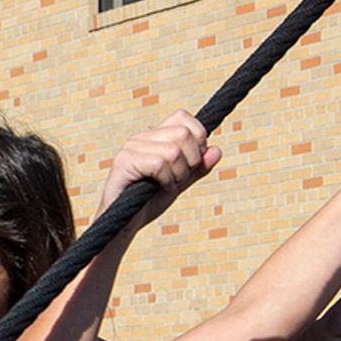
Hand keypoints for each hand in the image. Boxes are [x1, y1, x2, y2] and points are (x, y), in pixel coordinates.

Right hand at [103, 114, 217, 225]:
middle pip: (183, 134)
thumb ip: (198, 167)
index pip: (182, 117)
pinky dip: (167, 180)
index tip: (193, 161)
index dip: (197, 137)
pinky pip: (159, 163)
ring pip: (173, 150)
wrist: (126, 223)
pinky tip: (160, 187)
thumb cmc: (150, 202)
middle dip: (191, 161)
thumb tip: (217, 150)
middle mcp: (142, 137)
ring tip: (168, 185)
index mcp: (155, 136)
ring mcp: (131, 147)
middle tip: (179, 178)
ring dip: (178, 174)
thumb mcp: (180, 182)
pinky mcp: (124, 162)